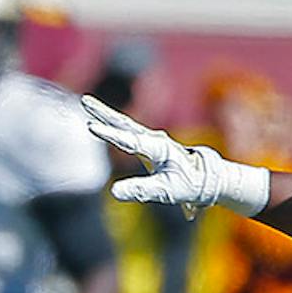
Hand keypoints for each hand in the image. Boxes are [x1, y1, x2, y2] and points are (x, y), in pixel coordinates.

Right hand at [83, 96, 268, 214]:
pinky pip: (127, 130)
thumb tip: (114, 193)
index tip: (92, 127)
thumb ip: (141, 190)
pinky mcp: (148, 143)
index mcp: (160, 149)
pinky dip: (113, 122)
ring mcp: (151, 139)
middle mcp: (155, 139)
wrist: (206, 176)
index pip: (131, 141)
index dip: (111, 135)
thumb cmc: (188, 185)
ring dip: (106, 113)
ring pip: (124, 123)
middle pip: (125, 124)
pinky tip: (101, 118)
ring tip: (86, 101)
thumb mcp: (166, 191)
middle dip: (104, 113)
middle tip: (85, 100)